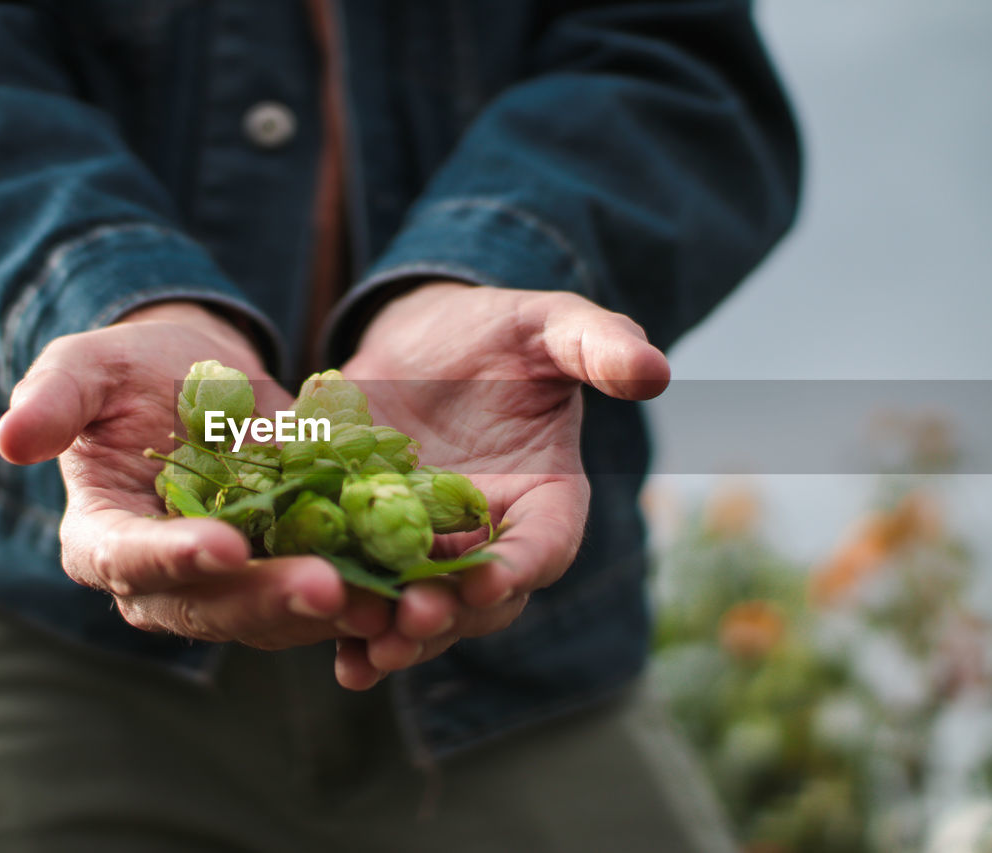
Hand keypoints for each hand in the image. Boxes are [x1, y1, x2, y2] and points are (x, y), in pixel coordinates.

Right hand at [0, 302, 388, 648]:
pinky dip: (366, 589)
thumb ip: (55, 397)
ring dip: (330, 611)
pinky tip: (413, 581)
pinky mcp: (286, 570)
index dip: (172, 557)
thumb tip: (10, 440)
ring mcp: (230, 583)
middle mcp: (165, 579)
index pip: (126, 560)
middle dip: (268, 598)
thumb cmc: (132, 369)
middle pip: (210, 606)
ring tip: (385, 598)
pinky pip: (325, 591)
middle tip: (327, 588)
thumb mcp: (89, 364)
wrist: (200, 376)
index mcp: (103, 537)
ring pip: (274, 613)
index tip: (224, 544)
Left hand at [333, 282, 669, 688]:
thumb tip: (654, 370)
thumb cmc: (498, 333)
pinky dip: (352, 630)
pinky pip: (366, 596)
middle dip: (450, 614)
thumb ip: (598, 344)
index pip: (546, 543)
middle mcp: (491, 540)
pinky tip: (337, 659)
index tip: (488, 581)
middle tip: (414, 620)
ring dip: (398, 635)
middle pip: (479, 599)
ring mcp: (429, 551)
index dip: (522, 565)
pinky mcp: (372, 548)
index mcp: (547, 498)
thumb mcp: (548, 325)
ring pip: (421, 611)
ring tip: (369, 648)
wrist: (419, 340)